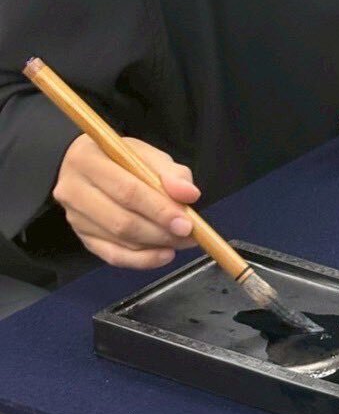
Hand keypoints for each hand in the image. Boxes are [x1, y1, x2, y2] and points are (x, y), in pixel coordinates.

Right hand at [53, 134, 200, 268]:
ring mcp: (74, 218)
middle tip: (189, 236)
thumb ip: (170, 173)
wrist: (85, 166)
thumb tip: (190, 195)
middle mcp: (73, 191)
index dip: (159, 209)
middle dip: (160, 231)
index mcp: (88, 161)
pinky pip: (111, 255)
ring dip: (155, 246)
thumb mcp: (147, 154)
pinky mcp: (80, 236)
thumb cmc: (121, 157)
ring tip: (183, 243)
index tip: (188, 222)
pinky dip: (140, 259)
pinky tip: (163, 255)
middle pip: (121, 220)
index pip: (128, 191)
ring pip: (118, 240)